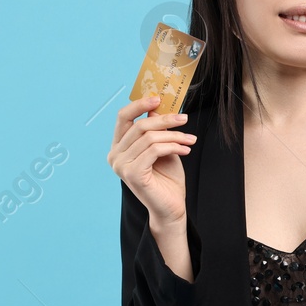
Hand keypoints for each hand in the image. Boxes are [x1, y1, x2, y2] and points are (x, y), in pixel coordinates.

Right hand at [108, 95, 196, 229]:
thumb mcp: (162, 148)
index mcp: (118, 147)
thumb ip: (156, 130)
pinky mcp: (132, 173)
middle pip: (139, 126)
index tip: (158, 98)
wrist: (171, 207)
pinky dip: (173, 146)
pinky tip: (186, 149)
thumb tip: (156, 108)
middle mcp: (114, 155)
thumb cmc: (167, 179)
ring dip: (174, 136)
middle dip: (165, 120)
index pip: (123, 118)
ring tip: (190, 140)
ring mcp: (121, 165)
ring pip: (149, 138)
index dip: (139, 105)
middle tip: (184, 119)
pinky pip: (154, 150)